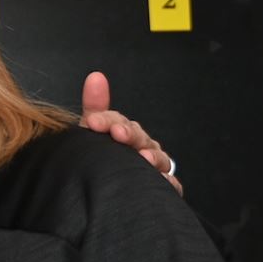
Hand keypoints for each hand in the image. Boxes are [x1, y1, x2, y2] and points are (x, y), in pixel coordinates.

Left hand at [80, 71, 181, 195]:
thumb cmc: (100, 154)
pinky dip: (168, 182)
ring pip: (157, 158)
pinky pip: (169, 183)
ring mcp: (154, 165)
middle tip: (118, 134)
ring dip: (152, 157)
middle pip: (139, 137)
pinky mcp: (163, 185)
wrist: (107, 185)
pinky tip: (162, 181)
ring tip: (144, 158)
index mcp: (124, 131)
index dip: (106, 119)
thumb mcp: (94, 130)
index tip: (93, 122)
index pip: (117, 121)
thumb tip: (96, 76)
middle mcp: (142, 146)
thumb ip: (95, 105)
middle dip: (129, 134)